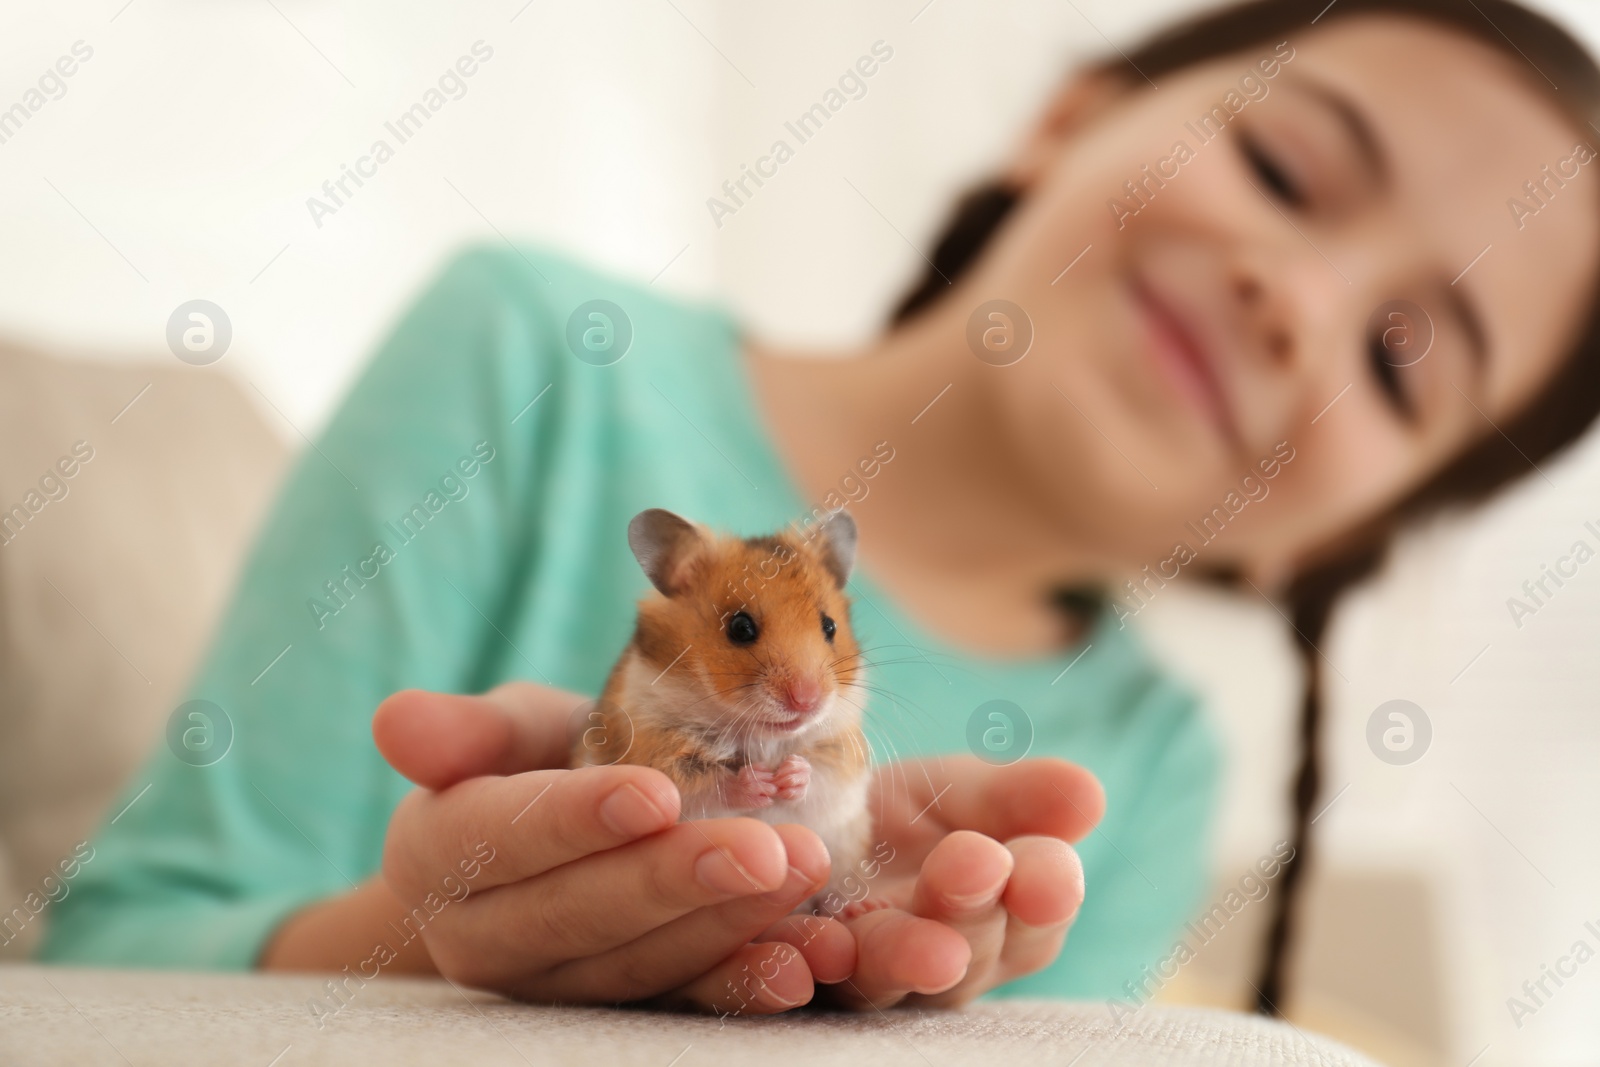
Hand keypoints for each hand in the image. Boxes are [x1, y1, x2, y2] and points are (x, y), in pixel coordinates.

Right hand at [373, 681, 855, 1011]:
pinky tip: (803, 963)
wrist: (569, 828)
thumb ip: (471, 731)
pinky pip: (680, 1005)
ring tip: (805, 873)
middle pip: (579, 912)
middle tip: (766, 847)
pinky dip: (743, 985)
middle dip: (677, 880)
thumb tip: (394, 723)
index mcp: (437, 855)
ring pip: (637, 965)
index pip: (503, 838)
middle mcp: (481, 937)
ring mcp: (551, 987)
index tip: (656, 793)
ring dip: (728, 926)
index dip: (577, 819)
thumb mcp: (513, 730)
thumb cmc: (542, 762)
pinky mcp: (618, 1013)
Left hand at [803, 755, 1103, 1009]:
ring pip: (885, 975)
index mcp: (1002, 917)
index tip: (1043, 864)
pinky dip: (804, 962)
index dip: (1045, 891)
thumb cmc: (908, 815)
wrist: (804, 812)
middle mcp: (941, 960)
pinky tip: (812, 942)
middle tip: (975, 862)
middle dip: (972, 909)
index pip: (1037, 915)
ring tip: (909, 939)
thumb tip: (1089, 794)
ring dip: (898, 956)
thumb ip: (1020, 798)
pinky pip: (799, 974)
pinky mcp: (797, 970)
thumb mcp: (966, 792)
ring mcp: (866, 973)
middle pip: (968, 953)